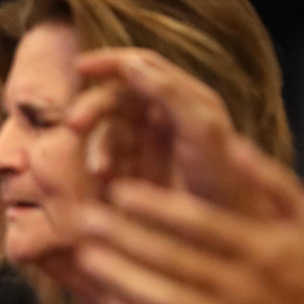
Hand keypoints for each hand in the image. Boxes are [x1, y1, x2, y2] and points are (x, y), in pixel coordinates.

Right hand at [69, 47, 274, 212]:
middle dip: (93, 108)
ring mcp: (149, 149)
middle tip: (72, 126)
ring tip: (99, 171)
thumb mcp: (201, 131)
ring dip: (96, 144)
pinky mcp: (136, 176)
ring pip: (107, 131)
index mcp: (187, 100)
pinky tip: (103, 182)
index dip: (110, 61)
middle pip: (117, 97)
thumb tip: (130, 63)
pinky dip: (100, 165)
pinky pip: (106, 160)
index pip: (142, 66)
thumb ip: (169, 93)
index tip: (79, 66)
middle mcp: (167, 119)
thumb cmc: (224, 184)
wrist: (230, 242)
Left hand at [69, 140, 303, 303]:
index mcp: (263, 249)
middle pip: (171, 259)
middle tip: (82, 218)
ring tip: (84, 255)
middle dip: (122, 238)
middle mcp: (243, 288)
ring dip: (118, 278)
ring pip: (161, 301)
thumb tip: (228, 143)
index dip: (156, 207)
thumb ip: (269, 179)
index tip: (119, 190)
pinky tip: (107, 303)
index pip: (200, 223)